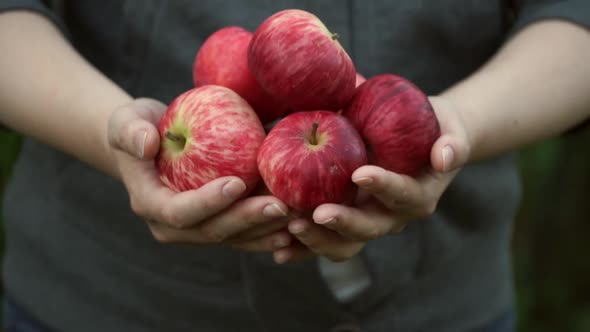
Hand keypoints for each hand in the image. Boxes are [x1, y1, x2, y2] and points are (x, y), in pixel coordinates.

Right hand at [107, 98, 292, 251]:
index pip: (180, 211)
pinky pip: (245, 233)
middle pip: (213, 230)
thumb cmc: (138, 126)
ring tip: (296, 217)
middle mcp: (172, 226)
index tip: (236, 182)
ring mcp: (196, 229)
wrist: (152, 143)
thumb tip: (147, 143)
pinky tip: (295, 224)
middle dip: (247, 219)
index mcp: (150, 204)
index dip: (208, 202)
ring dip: (265, 229)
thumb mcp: (126, 121)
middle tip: (279, 205)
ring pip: (234, 237)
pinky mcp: (217, 224)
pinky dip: (268, 230)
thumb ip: (131, 131)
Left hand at [273, 96, 471, 262]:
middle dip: (344, 223)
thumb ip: (451, 142)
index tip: (360, 172)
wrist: (419, 145)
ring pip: (345, 245)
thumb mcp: (448, 128)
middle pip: (370, 228)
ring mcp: (367, 224)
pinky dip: (303, 250)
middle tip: (318, 213)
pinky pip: (325, 243)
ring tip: (290, 229)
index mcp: (417, 195)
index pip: (403, 194)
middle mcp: (392, 216)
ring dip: (318, 241)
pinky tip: (278, 251)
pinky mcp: (346, 226)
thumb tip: (445, 156)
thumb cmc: (432, 129)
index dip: (384, 185)